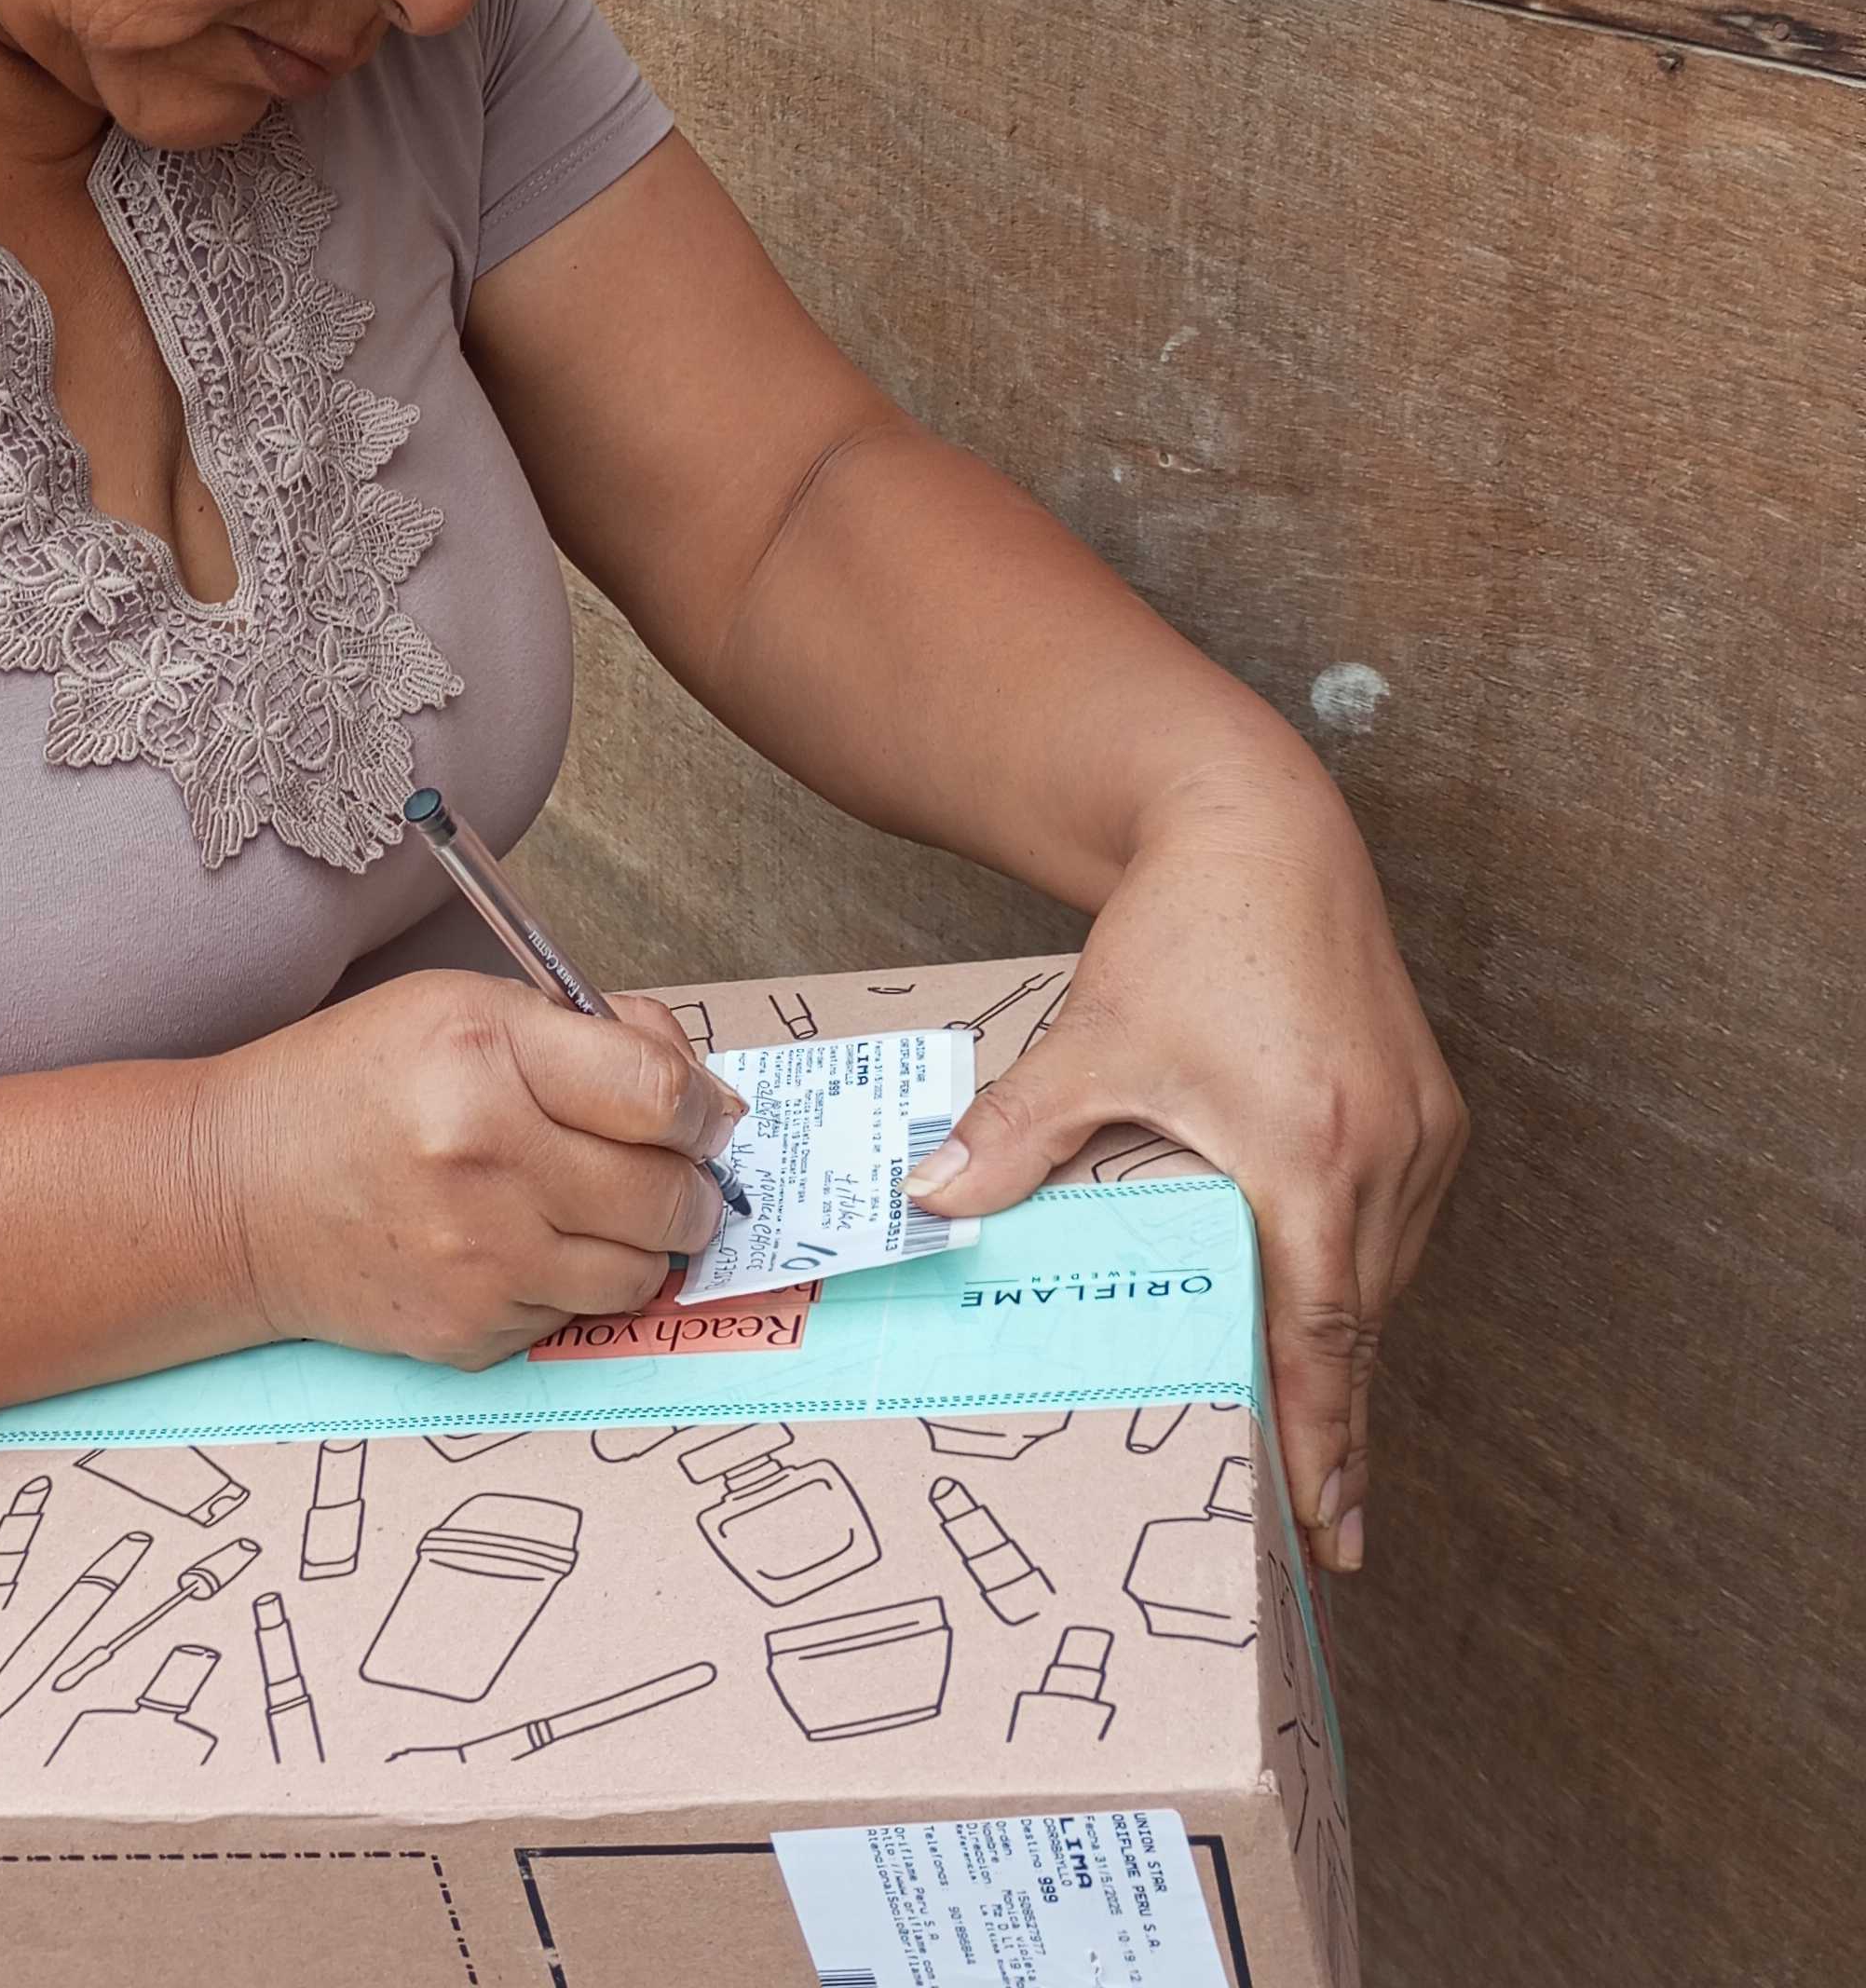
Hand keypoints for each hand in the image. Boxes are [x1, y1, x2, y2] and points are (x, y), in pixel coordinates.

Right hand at [196, 970, 743, 1370]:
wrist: (232, 1194)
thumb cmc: (349, 1083)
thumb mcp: (460, 1006)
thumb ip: (585, 1033)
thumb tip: (700, 1092)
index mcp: (484, 1056)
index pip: (659, 1094)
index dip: (704, 1105)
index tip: (704, 1112)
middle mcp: (484, 1162)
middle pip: (668, 1194)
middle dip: (691, 1182)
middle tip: (672, 1167)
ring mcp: (478, 1261)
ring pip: (641, 1270)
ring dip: (643, 1239)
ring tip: (601, 1206)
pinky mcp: (469, 1334)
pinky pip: (577, 1313)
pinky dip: (573, 1280)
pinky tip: (524, 1241)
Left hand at [900, 767, 1467, 1571]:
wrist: (1262, 830)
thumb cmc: (1187, 932)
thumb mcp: (1092, 1039)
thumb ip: (1015, 1134)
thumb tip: (929, 1202)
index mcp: (1311, 1154)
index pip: (1322, 1337)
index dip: (1323, 1440)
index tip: (1331, 1530)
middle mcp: (1388, 1154)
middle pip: (1361, 1325)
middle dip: (1340, 1427)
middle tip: (1322, 1526)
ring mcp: (1423, 1131)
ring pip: (1388, 1280)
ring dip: (1354, 1356)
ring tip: (1326, 1447)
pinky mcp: (1431, 1107)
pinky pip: (1400, 1226)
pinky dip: (1367, 1281)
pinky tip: (1337, 1318)